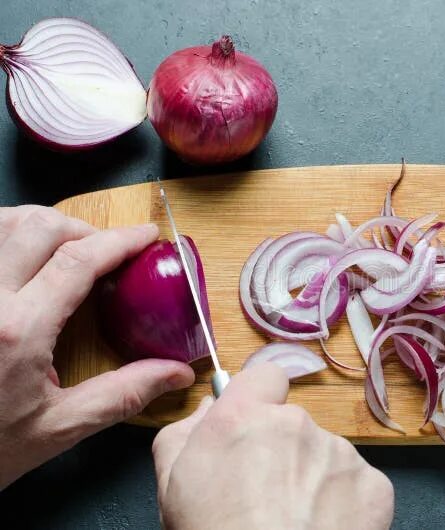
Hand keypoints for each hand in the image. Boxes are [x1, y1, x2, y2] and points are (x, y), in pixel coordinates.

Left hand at [0, 206, 194, 489]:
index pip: (78, 260)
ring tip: (63, 246)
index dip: (120, 240)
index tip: (146, 236)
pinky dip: (6, 235)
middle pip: (39, 227)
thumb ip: (122, 394)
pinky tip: (20, 254)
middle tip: (104, 251)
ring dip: (39, 225)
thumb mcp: (58, 428)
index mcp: (18, 330)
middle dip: (83, 230)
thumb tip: (177, 374)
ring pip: (1, 222)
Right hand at [152, 362, 394, 529]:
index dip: (261, 398)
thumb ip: (185, 431)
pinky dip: (345, 504)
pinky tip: (324, 529)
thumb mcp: (170, 483)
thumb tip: (211, 405)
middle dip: (285, 452)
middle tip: (268, 496)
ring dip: (314, 479)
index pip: (266, 376)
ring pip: (327, 456)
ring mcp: (340, 453)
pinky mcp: (373, 485)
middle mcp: (297, 424)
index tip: (256, 425)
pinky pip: (357, 484)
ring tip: (295, 521)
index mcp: (245, 418)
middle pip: (295, 425)